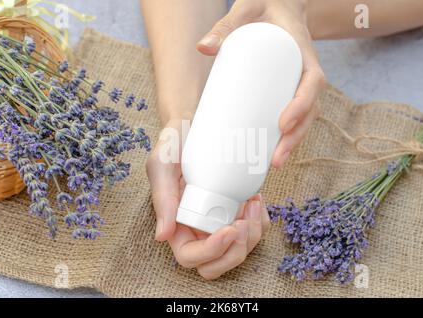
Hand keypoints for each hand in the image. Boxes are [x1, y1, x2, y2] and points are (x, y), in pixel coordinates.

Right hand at [146, 119, 269, 279]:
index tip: (229, 230)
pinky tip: (257, 200)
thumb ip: (162, 199)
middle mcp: (198, 229)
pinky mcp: (235, 210)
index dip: (211, 252)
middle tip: (244, 222)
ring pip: (240, 249)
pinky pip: (254, 229)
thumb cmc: (174, 144)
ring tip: (253, 203)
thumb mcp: (162, 166)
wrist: (194, 126)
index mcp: (177, 225)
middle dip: (236, 251)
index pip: (190, 257)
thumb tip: (162, 237)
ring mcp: (219, 221)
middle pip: (218, 263)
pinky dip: (260, 220)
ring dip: (253, 234)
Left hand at [197, 0, 325, 167]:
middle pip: (310, 111)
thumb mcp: (247, 9)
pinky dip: (283, 137)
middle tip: (275, 158)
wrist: (279, 8)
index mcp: (304, 54)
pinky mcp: (288, 93)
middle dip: (295, 137)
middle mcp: (307, 75)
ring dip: (291, 144)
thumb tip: (203, 48)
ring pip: (304, 120)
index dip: (301, 106)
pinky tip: (268, 153)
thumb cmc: (265, 9)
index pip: (312, 84)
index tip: (283, 123)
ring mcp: (299, 86)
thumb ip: (226, 25)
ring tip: (272, 163)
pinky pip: (293, 118)